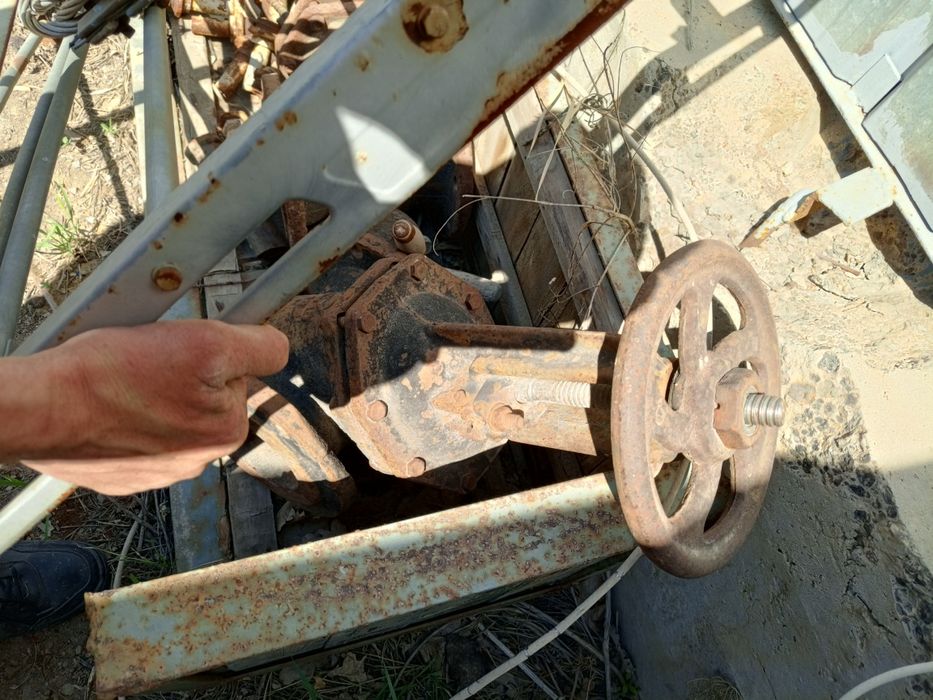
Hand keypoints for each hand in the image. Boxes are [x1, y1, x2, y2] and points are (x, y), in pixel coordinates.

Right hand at [22, 320, 288, 494]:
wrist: (41, 410)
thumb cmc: (114, 376)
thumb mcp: (207, 344)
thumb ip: (259, 347)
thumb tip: (280, 347)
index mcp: (227, 431)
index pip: (239, 374)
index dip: (211, 351)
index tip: (181, 348)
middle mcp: (199, 460)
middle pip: (205, 395)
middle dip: (182, 374)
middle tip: (146, 361)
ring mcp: (158, 472)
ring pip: (169, 414)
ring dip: (153, 394)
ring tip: (121, 383)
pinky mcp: (121, 475)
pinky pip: (135, 434)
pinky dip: (125, 416)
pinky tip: (107, 405)